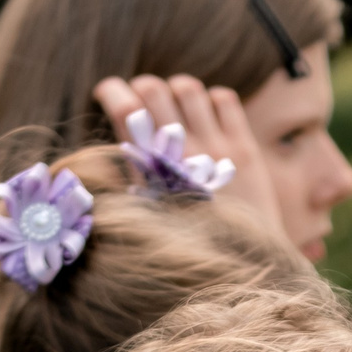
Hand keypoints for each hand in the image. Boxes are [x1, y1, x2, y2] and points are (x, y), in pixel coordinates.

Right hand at [94, 73, 285, 239]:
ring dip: (178, 91)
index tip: (108, 92)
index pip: (122, 107)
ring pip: (188, 87)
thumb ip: (133, 175)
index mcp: (150, 171)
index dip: (111, 90)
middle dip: (143, 88)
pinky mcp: (244, 147)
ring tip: (178, 110)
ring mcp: (216, 148)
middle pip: (152, 87)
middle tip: (146, 103)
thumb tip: (114, 144)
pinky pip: (224, 98)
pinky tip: (209, 120)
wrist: (243, 263)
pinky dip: (213, 101)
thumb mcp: (148, 212)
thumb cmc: (188, 239)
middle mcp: (181, 153)